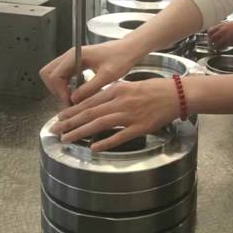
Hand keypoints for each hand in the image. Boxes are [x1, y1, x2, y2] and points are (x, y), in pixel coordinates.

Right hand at [39, 40, 138, 106]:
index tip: (70, 102)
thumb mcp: (107, 76)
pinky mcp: (77, 63)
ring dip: (59, 88)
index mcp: (76, 55)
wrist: (129, 49)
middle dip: (55, 90)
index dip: (60, 92)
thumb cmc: (121, 57)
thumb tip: (74, 99)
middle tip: (68, 100)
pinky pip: (63, 75)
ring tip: (73, 98)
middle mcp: (71, 55)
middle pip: (48, 73)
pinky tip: (78, 92)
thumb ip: (89, 88)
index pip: (55, 75)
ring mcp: (72, 58)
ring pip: (54, 74)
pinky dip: (66, 85)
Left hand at [49, 77, 180, 151]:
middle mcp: (120, 101)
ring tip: (67, 139)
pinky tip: (94, 147)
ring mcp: (130, 115)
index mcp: (117, 89)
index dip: (72, 110)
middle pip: (89, 113)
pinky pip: (120, 136)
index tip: (60, 117)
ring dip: (81, 132)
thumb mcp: (131, 85)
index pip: (89, 101)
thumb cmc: (156, 89)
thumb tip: (98, 102)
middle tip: (55, 130)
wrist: (177, 94)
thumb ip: (114, 93)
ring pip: (100, 124)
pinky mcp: (140, 127)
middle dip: (70, 122)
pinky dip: (106, 142)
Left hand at [207, 21, 232, 48]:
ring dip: (215, 47)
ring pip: (217, 45)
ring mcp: (226, 38)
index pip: (210, 31)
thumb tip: (215, 32)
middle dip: (210, 42)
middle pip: (212, 39)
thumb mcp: (226, 23)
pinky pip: (224, 47)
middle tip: (210, 44)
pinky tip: (222, 48)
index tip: (209, 37)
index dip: (208, 35)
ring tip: (215, 49)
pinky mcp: (230, 43)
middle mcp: (222, 32)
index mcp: (220, 26)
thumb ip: (220, 27)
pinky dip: (222, 48)